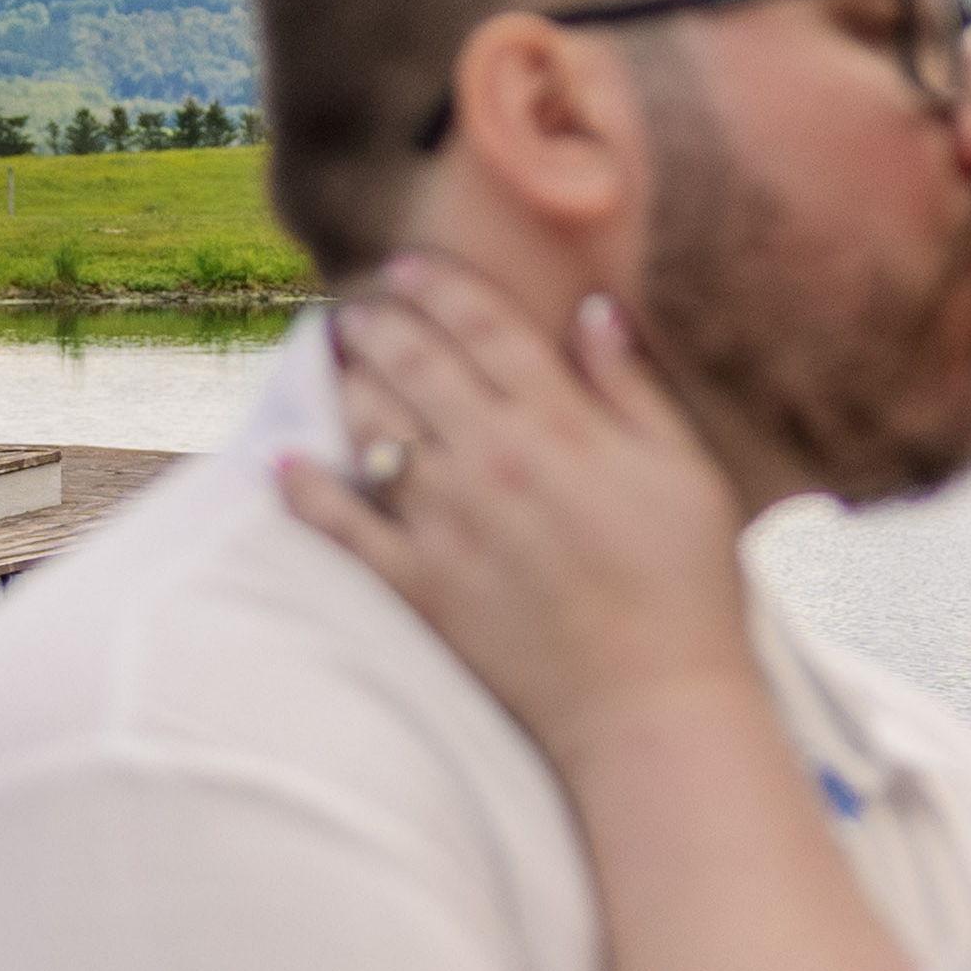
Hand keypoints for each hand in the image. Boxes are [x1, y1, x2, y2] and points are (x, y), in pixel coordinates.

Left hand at [282, 258, 768, 762]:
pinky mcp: (419, 585)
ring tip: (334, 364)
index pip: (482, 326)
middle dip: (377, 324)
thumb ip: (631, 386)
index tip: (405, 267)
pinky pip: (343, 528)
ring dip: (344, 385)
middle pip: (412, 364)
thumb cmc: (684, 586)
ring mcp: (447, 524)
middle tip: (356, 308)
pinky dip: (307, 492)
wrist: (650, 703)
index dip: (438, 286)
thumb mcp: (683, 470)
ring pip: (371, 429)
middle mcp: (491, 461)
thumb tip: (591, 311)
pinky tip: (285, 462)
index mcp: (559, 425)